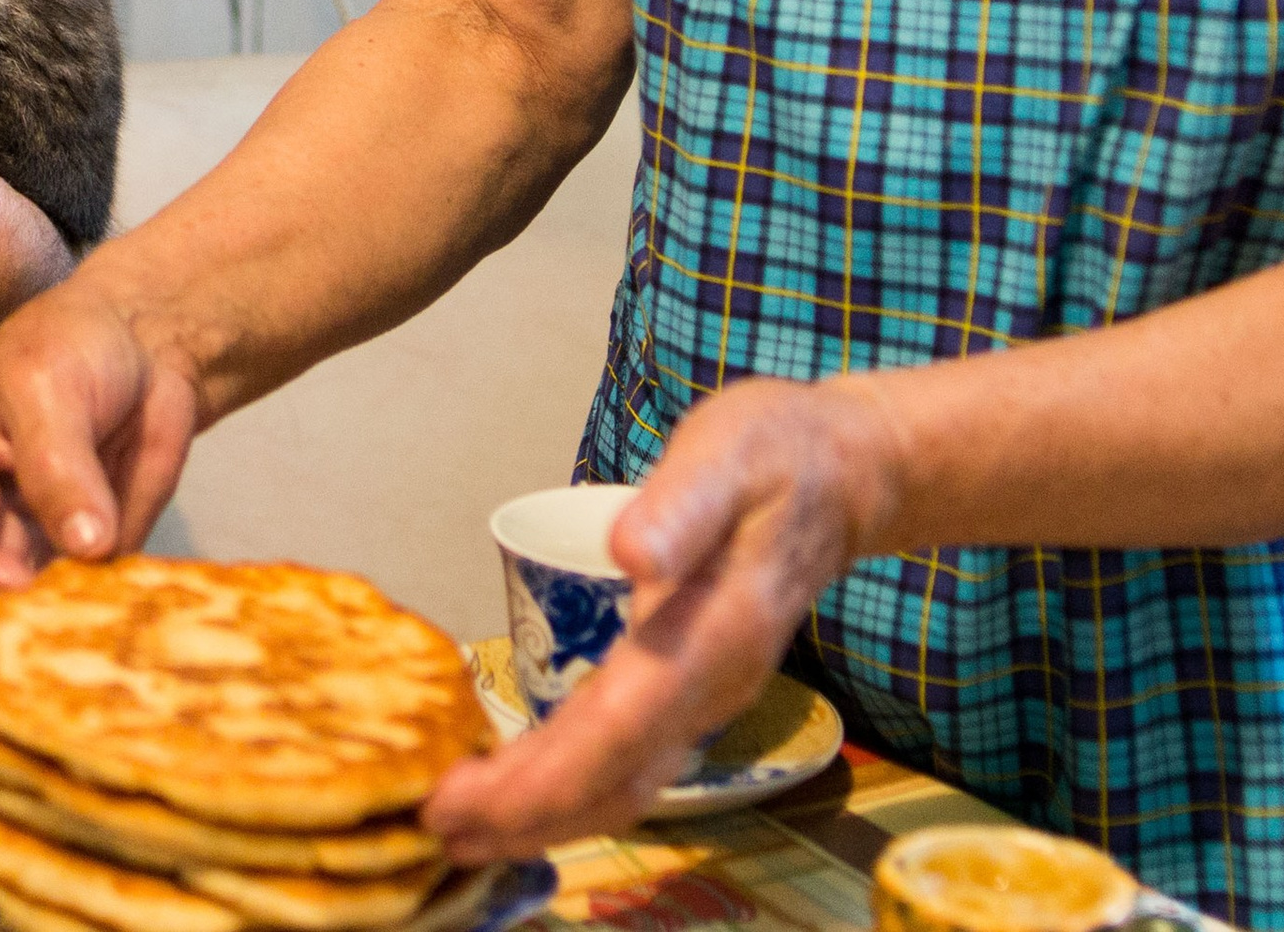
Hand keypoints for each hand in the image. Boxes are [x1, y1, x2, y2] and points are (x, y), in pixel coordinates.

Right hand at [0, 271, 203, 696]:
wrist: (145, 349)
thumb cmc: (74, 347)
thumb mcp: (51, 382)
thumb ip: (59, 463)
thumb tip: (83, 548)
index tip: (9, 591)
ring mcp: (13, 567)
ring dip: (7, 682)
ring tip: (36, 721)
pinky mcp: (69, 588)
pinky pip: (60, 635)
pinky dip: (72, 667)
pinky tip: (98, 697)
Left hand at [421, 376, 906, 858]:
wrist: (848, 475)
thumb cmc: (777, 452)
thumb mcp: (727, 454)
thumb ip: (680, 506)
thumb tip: (629, 554)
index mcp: (714, 634)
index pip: (618, 730)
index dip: (541, 778)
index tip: (464, 800)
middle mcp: (713, 686)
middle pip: (616, 781)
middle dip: (525, 817)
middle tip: (436, 830)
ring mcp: (709, 697)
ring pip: (625, 784)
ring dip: (544, 815)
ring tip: (462, 827)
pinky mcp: (697, 690)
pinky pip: (632, 762)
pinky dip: (573, 788)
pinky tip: (524, 786)